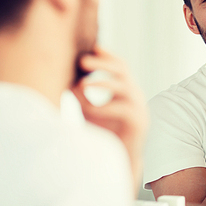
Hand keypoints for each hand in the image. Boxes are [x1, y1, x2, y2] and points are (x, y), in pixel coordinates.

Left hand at [70, 46, 148, 184]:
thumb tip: (66, 81)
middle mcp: (135, 94)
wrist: (121, 159)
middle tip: (83, 61)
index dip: (108, 55)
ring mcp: (139, 106)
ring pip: (124, 86)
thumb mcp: (90, 110)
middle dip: (103, 64)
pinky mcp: (138, 121)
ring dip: (102, 84)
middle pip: (123, 70)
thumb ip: (81, 96)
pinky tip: (87, 110)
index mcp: (126, 88)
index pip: (120, 65)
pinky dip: (102, 108)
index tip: (93, 47)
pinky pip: (121, 109)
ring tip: (82, 85)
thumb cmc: (105, 133)